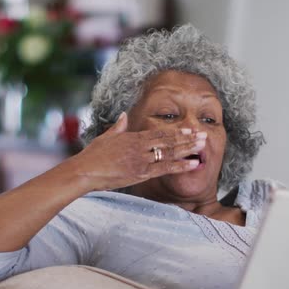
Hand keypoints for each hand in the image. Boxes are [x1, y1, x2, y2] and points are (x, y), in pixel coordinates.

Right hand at [71, 112, 205, 191]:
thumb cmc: (92, 156)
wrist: (84, 171)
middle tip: (204, 134)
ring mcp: (141, 160)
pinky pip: (165, 169)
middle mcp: (140, 147)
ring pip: (170, 153)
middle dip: (187, 138)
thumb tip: (125, 115)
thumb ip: (118, 127)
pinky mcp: (141, 173)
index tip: (189, 128)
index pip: (159, 132)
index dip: (176, 131)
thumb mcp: (106, 137)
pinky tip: (193, 164)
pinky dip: (181, 166)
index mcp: (133, 137)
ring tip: (203, 145)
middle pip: (168, 141)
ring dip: (188, 149)